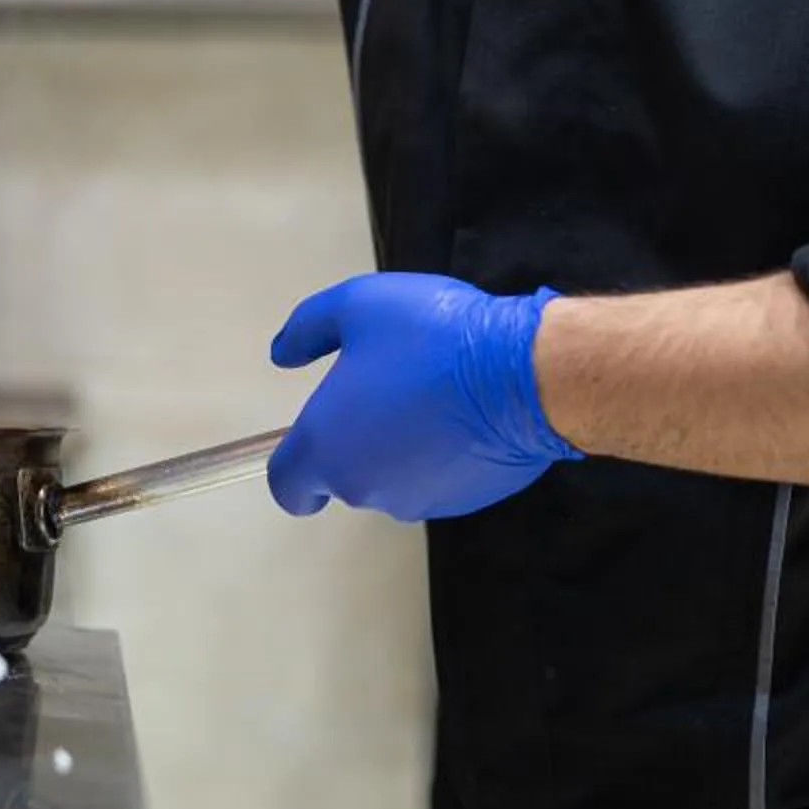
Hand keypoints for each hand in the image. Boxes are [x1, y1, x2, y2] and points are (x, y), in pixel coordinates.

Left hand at [267, 272, 579, 520]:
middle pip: (344, 479)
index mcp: (327, 449)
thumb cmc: (434, 340)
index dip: (294, 470)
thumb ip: (307, 330)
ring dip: (400, 448)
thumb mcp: (357, 307)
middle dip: (355, 443)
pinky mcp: (465, 501)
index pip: (288, 487)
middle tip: (383, 389)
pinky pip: (439, 480)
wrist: (525, 375)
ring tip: (428, 394)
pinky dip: (441, 456)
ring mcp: (419, 501)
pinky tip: (463, 414)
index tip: (310, 443)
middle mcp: (366, 488)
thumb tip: (283, 354)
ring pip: (393, 480)